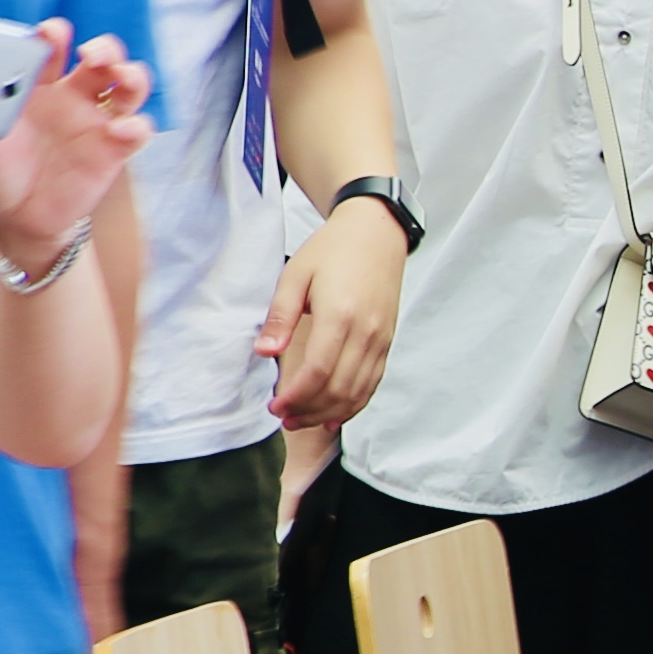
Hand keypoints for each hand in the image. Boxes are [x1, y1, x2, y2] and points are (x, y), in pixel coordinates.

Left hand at [0, 31, 152, 261]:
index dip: (54, 36)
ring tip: (121, 78)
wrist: (23, 215)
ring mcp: (98, 121)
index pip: (52, 50)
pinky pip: (137, 130)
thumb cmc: (2, 171)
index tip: (50, 33)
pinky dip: (135, 126)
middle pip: (102, 59)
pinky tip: (121, 129)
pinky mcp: (115, 148)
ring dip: (132, 76)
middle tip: (91, 53)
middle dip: (103, 49)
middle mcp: (74, 97)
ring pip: (129, 86)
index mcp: (39, 86)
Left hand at [262, 186, 408, 428]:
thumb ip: (281, 317)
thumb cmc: (331, 251)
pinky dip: (354, 404)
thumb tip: (265, 353)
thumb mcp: (295, 275)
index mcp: (340, 315)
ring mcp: (381, 339)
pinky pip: (373, 382)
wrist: (376, 234)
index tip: (274, 407)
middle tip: (283, 418)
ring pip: (358, 391)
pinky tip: (334, 415)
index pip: (317, 372)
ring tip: (302, 420)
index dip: (295, 397)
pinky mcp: (387, 341)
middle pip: (339, 389)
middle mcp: (366, 333)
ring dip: (329, 413)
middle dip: (309, 411)